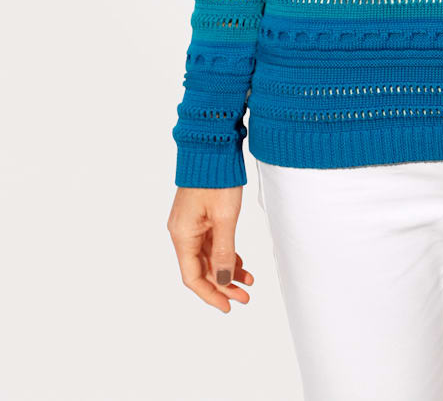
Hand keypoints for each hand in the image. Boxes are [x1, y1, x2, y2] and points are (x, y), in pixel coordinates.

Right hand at [167, 185, 254, 311]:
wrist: (213, 148)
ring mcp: (191, 225)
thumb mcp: (224, 218)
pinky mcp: (200, 217)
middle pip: (201, 269)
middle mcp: (183, 233)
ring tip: (249, 281)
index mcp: (183, 235)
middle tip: (245, 296)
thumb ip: (224, 251)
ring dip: (227, 271)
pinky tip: (241, 264)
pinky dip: (226, 254)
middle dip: (223, 285)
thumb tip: (223, 282)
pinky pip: (212, 244)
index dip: (210, 295)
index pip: (193, 277)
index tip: (228, 306)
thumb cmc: (216, 179)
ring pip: (209, 257)